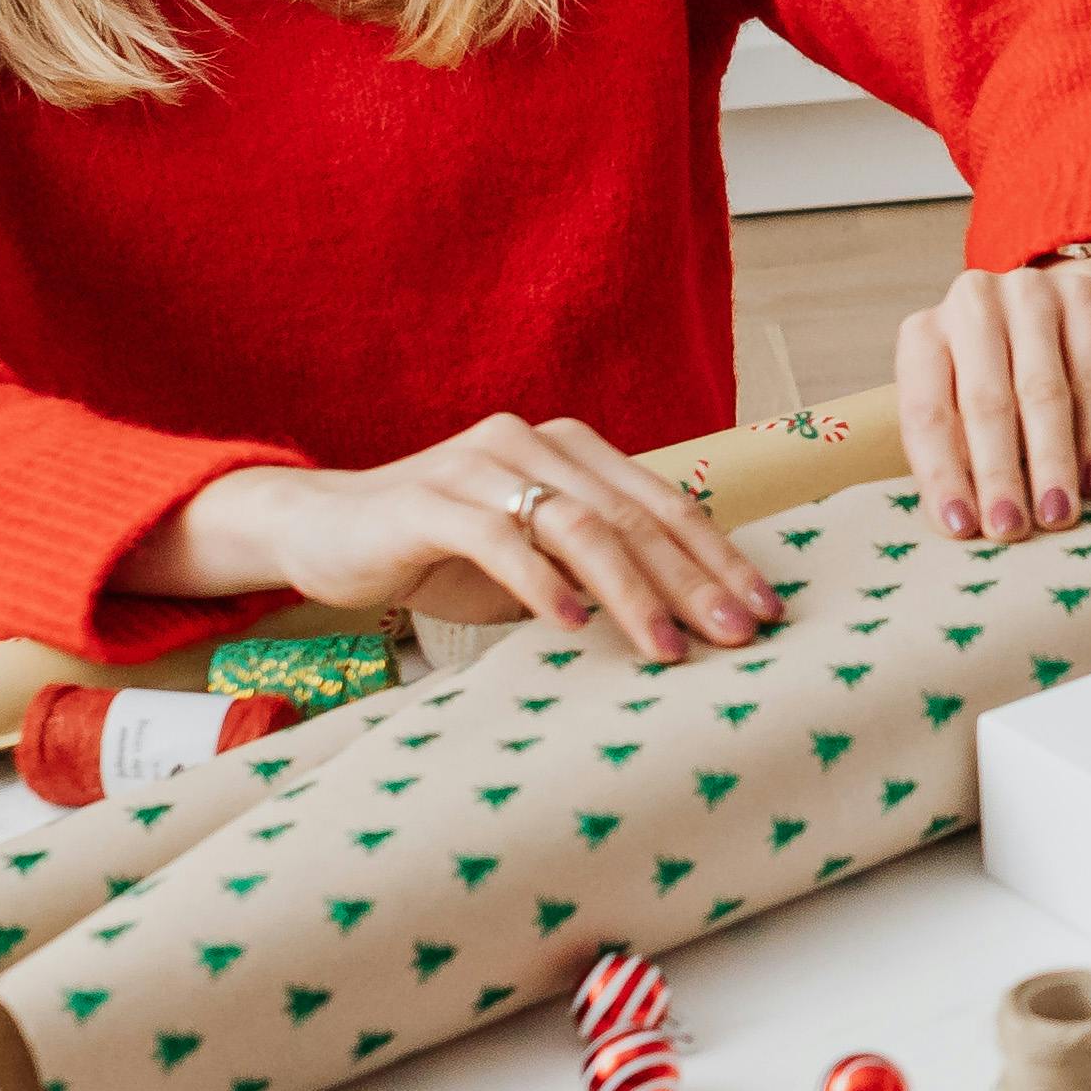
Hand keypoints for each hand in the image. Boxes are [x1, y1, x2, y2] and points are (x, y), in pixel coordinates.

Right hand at [136, 416, 777, 667]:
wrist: (324, 531)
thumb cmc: (443, 552)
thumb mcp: (535, 559)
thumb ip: (597, 567)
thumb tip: (690, 618)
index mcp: (570, 449)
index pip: (664, 504)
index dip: (719, 556)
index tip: (766, 610)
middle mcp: (532, 442)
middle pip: (634, 515)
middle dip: (694, 580)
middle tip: (740, 635)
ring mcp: (479, 464)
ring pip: (578, 525)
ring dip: (632, 592)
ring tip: (671, 648)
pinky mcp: (429, 500)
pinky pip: (499, 539)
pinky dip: (541, 584)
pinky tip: (574, 626)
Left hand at [900, 247, 1090, 541]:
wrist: (1065, 308)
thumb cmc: (1002, 373)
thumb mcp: (963, 401)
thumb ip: (958, 451)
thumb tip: (963, 524)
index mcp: (924, 335)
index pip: (926, 412)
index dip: (941, 473)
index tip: (960, 527)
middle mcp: (971, 303)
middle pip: (985, 401)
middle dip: (998, 473)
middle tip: (1010, 528)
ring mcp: (1030, 295)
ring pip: (1042, 391)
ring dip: (1050, 462)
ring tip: (1056, 515)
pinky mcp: (1086, 301)